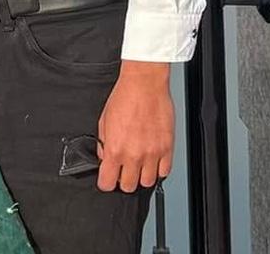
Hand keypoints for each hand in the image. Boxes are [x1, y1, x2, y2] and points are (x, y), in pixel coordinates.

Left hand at [96, 61, 173, 192]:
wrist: (144, 84)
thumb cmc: (124, 97)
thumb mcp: (104, 120)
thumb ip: (103, 143)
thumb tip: (104, 156)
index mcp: (114, 148)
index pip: (107, 183)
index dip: (105, 182)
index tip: (107, 178)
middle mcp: (133, 155)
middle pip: (128, 186)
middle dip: (123, 180)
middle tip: (123, 169)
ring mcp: (152, 153)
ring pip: (147, 182)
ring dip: (141, 176)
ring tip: (138, 164)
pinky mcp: (167, 148)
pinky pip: (164, 171)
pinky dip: (158, 169)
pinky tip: (152, 160)